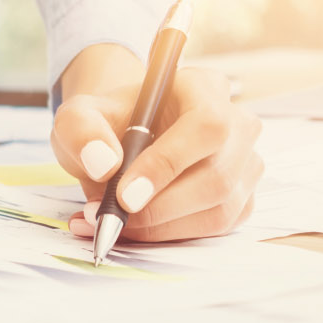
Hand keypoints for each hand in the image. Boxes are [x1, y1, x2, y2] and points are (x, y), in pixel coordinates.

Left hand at [54, 67, 262, 241]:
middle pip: (217, 175)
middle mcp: (236, 123)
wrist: (120, 139)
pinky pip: (216, 226)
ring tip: (111, 221)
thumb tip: (104, 163)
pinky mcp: (241, 196)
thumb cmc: (107, 124)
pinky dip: (170, 235)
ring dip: (161, 226)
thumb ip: (81, 130)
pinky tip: (133, 229)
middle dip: (159, 206)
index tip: (124, 194)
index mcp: (202, 88)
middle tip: (110, 216)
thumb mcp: (78, 117)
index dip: (168, 164)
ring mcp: (245, 162)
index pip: (205, 126)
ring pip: (219, 208)